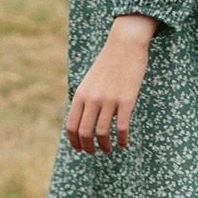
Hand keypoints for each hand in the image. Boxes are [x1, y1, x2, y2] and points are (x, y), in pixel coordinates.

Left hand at [65, 14, 156, 153]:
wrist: (125, 45)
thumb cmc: (108, 64)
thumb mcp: (89, 81)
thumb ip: (84, 100)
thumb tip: (82, 121)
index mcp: (81, 95)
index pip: (71, 126)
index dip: (74, 142)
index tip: (80, 149)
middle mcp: (92, 99)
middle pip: (85, 133)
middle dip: (89, 148)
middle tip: (95, 152)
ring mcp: (109, 100)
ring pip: (102, 133)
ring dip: (105, 147)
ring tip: (109, 150)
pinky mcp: (126, 100)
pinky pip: (122, 127)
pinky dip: (122, 140)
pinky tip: (124, 144)